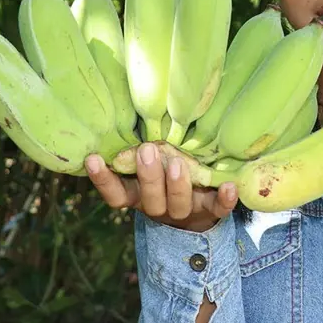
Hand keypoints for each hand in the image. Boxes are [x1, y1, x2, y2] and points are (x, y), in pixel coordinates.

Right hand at [85, 142, 237, 232]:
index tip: (92, 157)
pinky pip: (219, 210)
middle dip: (148, 177)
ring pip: (179, 205)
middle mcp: (159, 207)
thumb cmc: (165, 176)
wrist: (198, 210)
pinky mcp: (211, 211)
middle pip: (150, 200)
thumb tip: (130, 111)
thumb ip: (138, 151)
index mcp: (139, 196)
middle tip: (147, 150)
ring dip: (177, 186)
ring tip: (177, 163)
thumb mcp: (148, 166)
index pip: (116, 195)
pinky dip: (225, 200)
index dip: (103, 180)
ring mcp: (186, 210)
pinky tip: (230, 186)